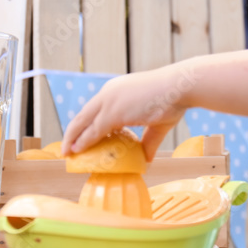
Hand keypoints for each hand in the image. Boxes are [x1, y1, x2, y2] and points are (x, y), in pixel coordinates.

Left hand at [61, 63, 196, 159]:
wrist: (181, 87)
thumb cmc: (173, 100)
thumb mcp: (157, 123)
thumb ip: (148, 142)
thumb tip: (146, 160)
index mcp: (117, 91)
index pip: (93, 110)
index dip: (83, 125)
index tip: (77, 138)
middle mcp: (109, 93)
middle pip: (83, 116)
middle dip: (72, 133)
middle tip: (66, 149)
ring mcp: (109, 101)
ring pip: (83, 122)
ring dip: (73, 139)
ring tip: (67, 153)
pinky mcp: (113, 112)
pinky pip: (93, 131)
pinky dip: (83, 142)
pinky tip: (77, 151)